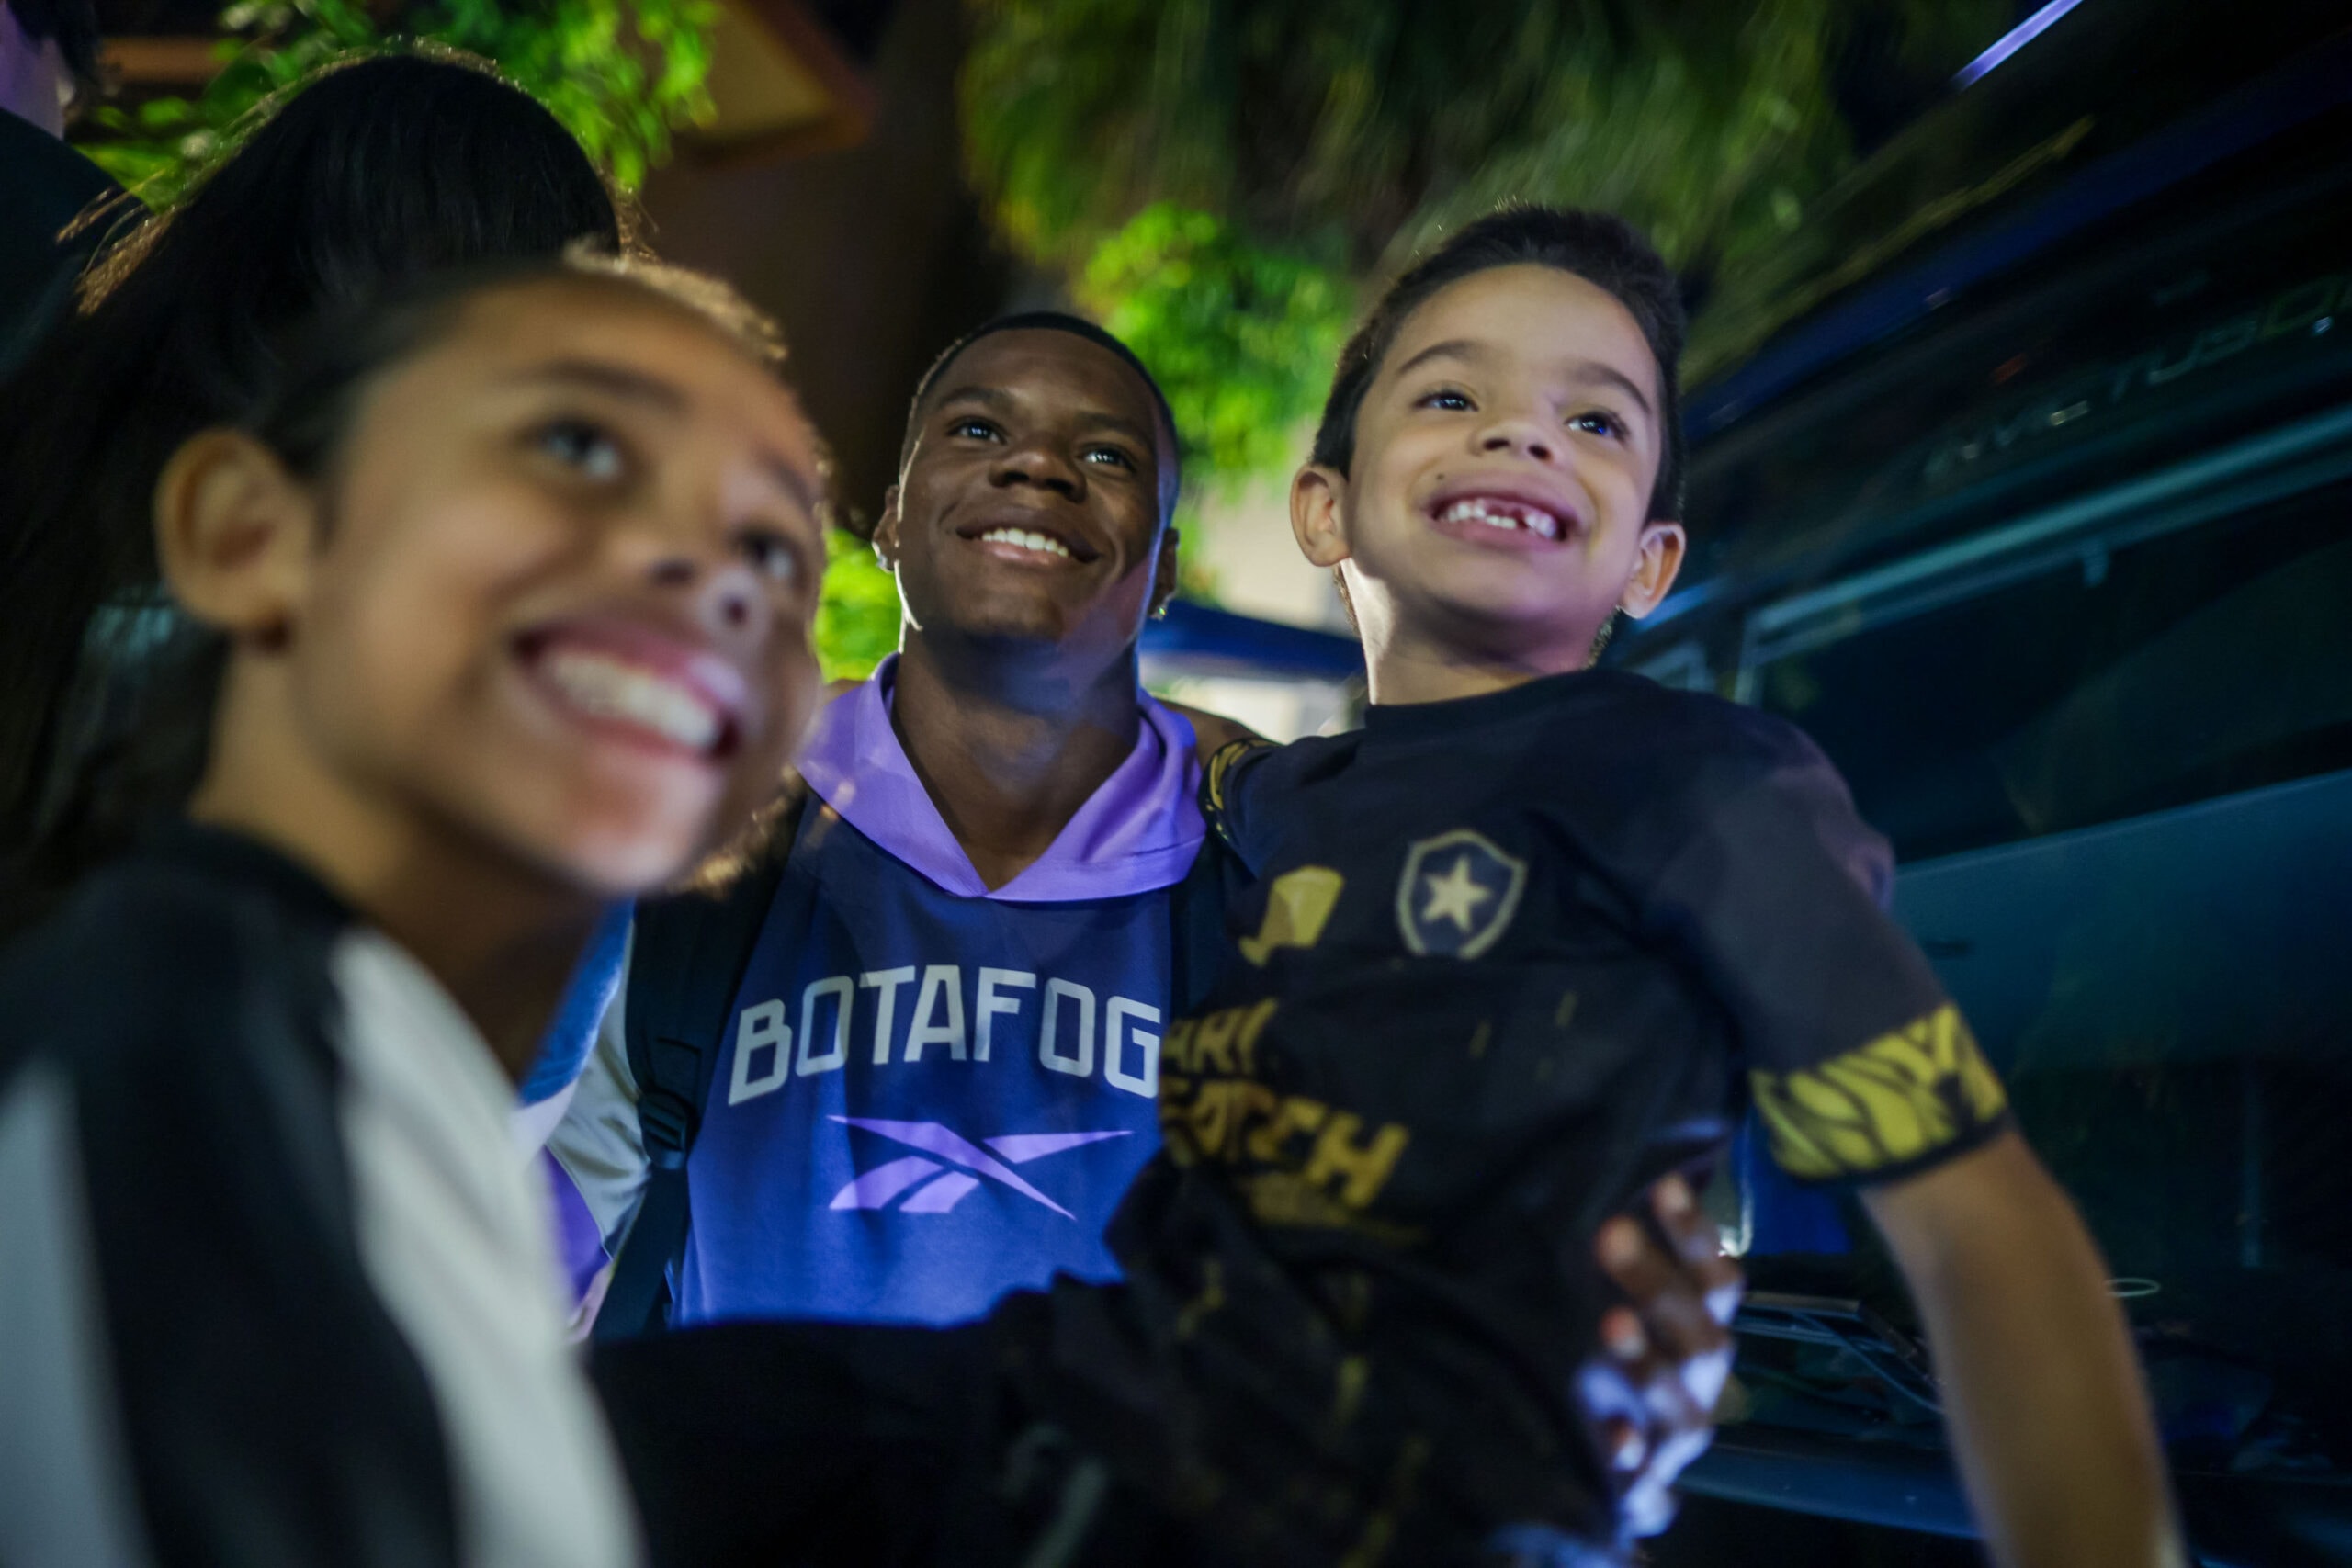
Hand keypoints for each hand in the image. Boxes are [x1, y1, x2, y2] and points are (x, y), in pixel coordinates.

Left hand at [1578, 1174, 1743, 1535]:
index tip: (1663, 1183)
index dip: (1695, 1234)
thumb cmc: (1629, 1354)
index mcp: (1702, 1328)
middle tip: (1609, 1231)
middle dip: (1658, 1282)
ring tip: (1613, 1322)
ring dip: (1649, 1364)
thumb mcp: (1638, 1296)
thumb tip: (1674, 1155)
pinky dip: (1629, 1454)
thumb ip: (1645, 1235)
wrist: (1624, 1464)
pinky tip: (1610, 1432)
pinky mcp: (1643, 1480)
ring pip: (1681, 1404)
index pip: (1717, 1280)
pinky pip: (1645, 1476)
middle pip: (1698, 1333)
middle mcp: (1700, 1379)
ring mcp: (1675, 1432)